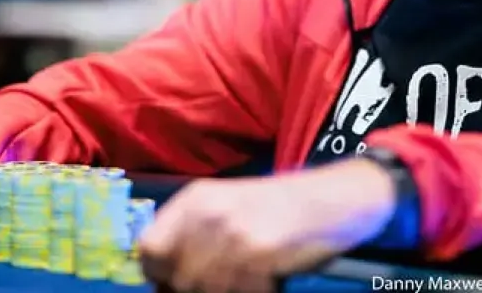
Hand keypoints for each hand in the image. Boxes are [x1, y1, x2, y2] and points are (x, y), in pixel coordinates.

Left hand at [139, 158, 396, 292]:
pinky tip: (266, 283)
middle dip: (190, 290)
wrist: (332, 198)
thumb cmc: (278, 207)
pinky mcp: (259, 251)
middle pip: (175, 276)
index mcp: (194, 199)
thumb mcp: (226, 207)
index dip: (158, 274)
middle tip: (219, 287)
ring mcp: (234, 232)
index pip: (149, 248)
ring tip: (245, 283)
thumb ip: (192, 235)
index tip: (174, 285)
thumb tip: (163, 279)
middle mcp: (208, 212)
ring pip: (203, 290)